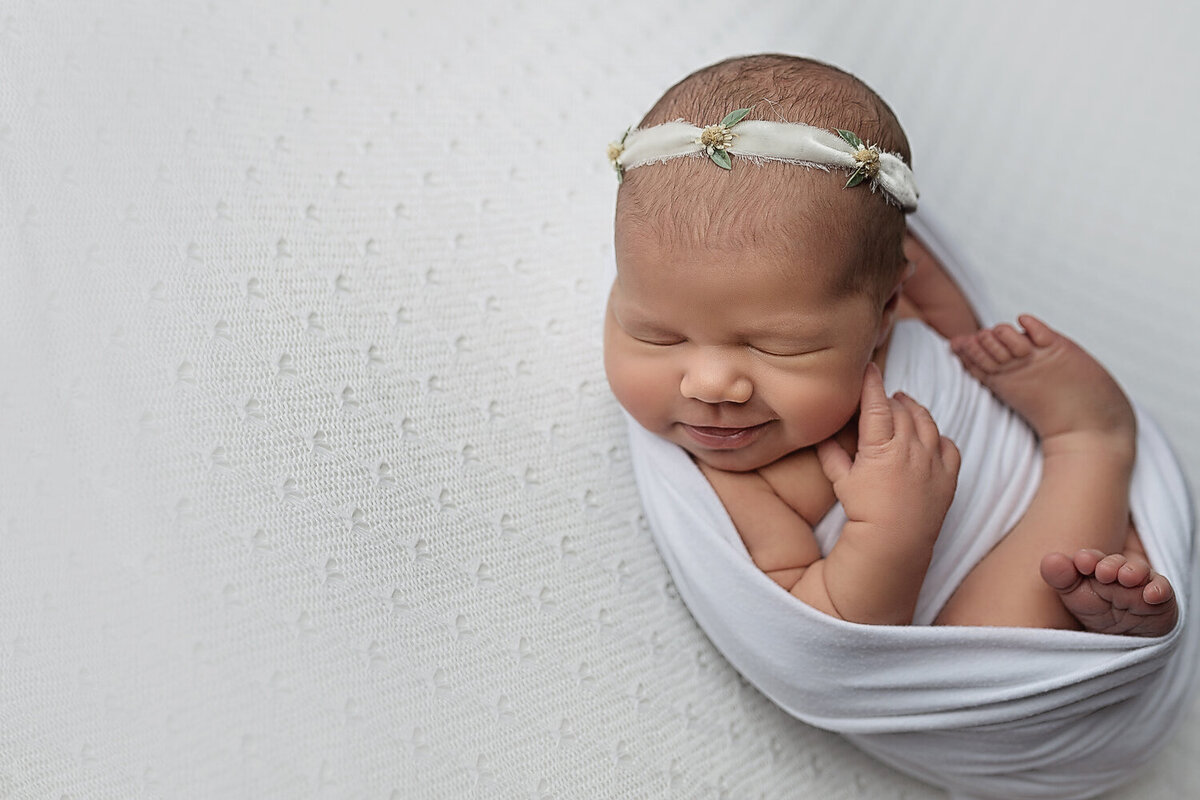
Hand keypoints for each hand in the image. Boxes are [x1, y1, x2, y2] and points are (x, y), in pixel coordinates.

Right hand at [817, 363, 959, 542]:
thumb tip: (822, 435)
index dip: (872, 383)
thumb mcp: (842, 482)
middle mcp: (911, 448)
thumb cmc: (864, 513)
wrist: (895, 543)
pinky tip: (929, 438)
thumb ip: (832, 454)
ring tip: (905, 405)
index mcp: (882, 446)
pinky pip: (949, 446)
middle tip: (881, 396)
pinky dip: (938, 437)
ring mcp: (933, 461)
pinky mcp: (949, 476)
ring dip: (914, 411)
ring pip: (927, 423)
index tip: (869, 368)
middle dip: (891, 399)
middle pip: (902, 410)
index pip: (877, 404)